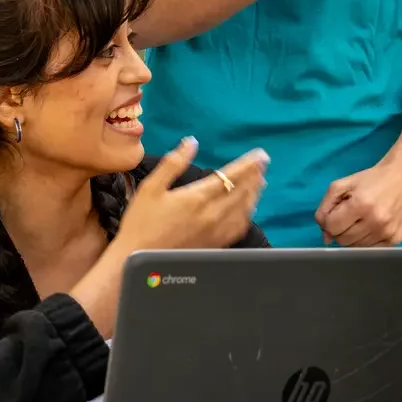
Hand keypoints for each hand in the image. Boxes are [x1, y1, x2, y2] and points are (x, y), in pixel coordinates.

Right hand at [117, 138, 268, 251]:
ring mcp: (216, 232)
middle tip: (264, 164)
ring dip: (254, 194)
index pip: (230, 177)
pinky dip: (248, 215)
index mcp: (197, 197)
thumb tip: (191, 142)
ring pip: (244, 210)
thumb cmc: (141, 222)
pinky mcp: (215, 245)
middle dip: (255, 176)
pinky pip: (239, 228)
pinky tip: (248, 210)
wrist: (138, 259)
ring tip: (260, 182)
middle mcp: (212, 215)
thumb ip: (173, 163)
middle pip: (241, 192)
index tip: (260, 155)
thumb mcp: (152, 187)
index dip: (247, 165)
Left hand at [315, 157, 401, 246]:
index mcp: (360, 204)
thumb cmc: (372, 179)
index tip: (335, 213)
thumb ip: (326, 207)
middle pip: (342, 240)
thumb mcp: (342, 184)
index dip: (328, 221)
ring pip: (355, 247)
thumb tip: (325, 236)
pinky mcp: (396, 239)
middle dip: (339, 229)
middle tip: (348, 216)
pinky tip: (371, 226)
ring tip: (361, 219)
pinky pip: (371, 249)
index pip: (331, 227)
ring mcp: (387, 232)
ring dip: (352, 236)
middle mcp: (375, 221)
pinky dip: (366, 240)